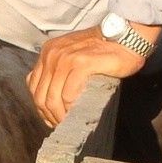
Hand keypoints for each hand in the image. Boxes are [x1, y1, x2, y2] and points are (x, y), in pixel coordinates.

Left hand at [26, 22, 159, 128]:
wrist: (128, 38)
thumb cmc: (103, 51)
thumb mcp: (72, 56)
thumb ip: (58, 72)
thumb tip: (48, 99)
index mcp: (47, 53)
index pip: (33, 86)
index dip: (40, 107)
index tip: (50, 118)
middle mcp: (52, 54)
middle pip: (41, 95)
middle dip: (49, 115)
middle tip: (60, 125)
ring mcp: (65, 58)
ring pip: (52, 97)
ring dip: (59, 115)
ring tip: (68, 122)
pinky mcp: (81, 63)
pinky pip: (69, 94)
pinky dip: (71, 107)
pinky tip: (77, 113)